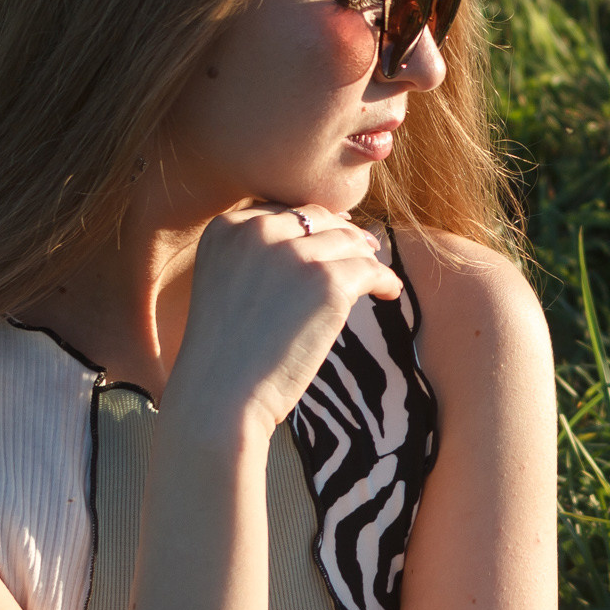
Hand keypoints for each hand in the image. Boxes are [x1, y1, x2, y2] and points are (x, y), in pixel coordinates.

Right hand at [166, 205, 404, 435]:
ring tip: (375, 278)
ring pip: (347, 242)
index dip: (312, 225)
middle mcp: (257, 230)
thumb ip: (260, 257)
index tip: (332, 238)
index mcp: (226, 229)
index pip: (282, 213)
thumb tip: (325, 234)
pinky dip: (385, 281)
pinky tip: (389, 294)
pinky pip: (371, 269)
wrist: (220, 396)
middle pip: (316, 219)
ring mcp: (293, 254)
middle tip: (365, 250)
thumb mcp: (228, 286)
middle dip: (342, 234)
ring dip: (364, 259)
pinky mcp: (326, 282)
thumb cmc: (224, 356)